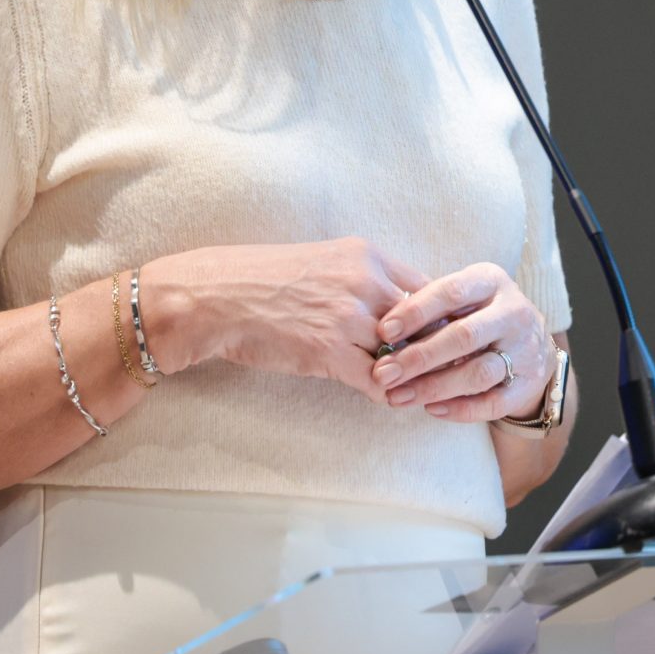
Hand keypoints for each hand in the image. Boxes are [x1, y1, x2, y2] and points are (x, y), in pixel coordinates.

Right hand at [143, 239, 428, 403]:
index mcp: (366, 255)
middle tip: (438, 369)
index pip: (428, 288)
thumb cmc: (262, 278)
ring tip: (414, 389)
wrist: (216, 296)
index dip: (436, 317)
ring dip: (408, 376)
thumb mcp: (323, 260)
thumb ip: (361, 278)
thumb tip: (393, 306)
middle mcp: (364, 282)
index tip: (439, 336)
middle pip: (422, 324)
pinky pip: (376, 382)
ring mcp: (348, 317)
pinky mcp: (330, 352)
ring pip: (402, 356)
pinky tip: (386, 398)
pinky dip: (385, 394)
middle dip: (429, 349)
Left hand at [369, 263, 551, 423]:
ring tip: (398, 396)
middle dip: (419, 357)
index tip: (383, 332)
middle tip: (383, 373)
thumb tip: (384, 334)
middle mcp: (514, 313)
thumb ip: (432, 309)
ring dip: (433, 387)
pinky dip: (460, 409)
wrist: (532, 343)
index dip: (415, 312)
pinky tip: (431, 409)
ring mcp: (526, 350)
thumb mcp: (463, 298)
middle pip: (464, 336)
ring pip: (478, 373)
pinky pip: (493, 403)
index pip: (451, 292)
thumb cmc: (480, 315)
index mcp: (491, 282)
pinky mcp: (529, 384)